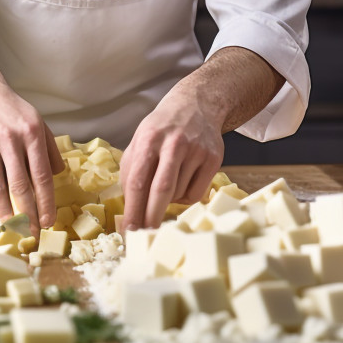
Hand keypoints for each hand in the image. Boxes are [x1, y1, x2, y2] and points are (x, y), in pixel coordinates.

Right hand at [0, 69, 63, 232]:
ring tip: (10, 229)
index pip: (42, 175)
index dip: (46, 202)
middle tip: (30, 233)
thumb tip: (59, 175)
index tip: (48, 222)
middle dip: (27, 214)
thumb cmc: (10, 109)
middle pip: (20, 185)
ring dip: (3, 213)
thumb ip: (48, 148)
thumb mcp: (37, 121)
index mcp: (32, 132)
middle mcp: (11, 138)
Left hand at [119, 93, 223, 229]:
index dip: (133, 210)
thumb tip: (128, 207)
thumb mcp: (140, 140)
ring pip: (178, 195)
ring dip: (168, 201)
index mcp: (149, 139)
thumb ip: (131, 170)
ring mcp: (197, 151)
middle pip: (161, 191)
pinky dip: (185, 197)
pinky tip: (183, 181)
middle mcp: (174, 144)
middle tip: (145, 237)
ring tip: (168, 182)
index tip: (128, 231)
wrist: (197, 105)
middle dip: (151, 218)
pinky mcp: (214, 159)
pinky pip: (196, 194)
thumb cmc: (162, 129)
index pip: (138, 181)